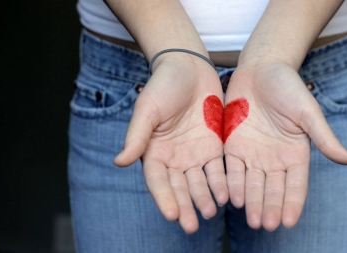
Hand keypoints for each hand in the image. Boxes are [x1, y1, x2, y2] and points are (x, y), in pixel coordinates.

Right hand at [114, 54, 227, 233]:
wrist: (190, 66)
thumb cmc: (163, 84)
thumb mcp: (148, 108)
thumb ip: (136, 135)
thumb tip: (119, 161)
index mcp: (153, 152)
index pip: (157, 181)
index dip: (163, 198)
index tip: (171, 214)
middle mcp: (174, 158)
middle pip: (179, 187)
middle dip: (185, 206)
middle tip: (192, 226)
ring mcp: (194, 154)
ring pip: (199, 182)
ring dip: (204, 198)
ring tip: (211, 212)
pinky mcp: (214, 147)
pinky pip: (218, 169)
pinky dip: (222, 182)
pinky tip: (227, 194)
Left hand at [224, 61, 346, 230]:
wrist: (260, 68)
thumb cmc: (288, 87)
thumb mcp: (308, 112)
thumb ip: (324, 137)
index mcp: (295, 154)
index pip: (295, 185)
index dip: (292, 203)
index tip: (288, 222)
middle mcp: (274, 159)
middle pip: (272, 189)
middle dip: (268, 207)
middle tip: (264, 224)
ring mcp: (253, 154)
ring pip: (251, 183)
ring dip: (251, 201)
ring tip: (250, 220)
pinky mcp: (233, 146)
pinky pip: (231, 168)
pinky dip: (232, 183)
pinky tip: (230, 197)